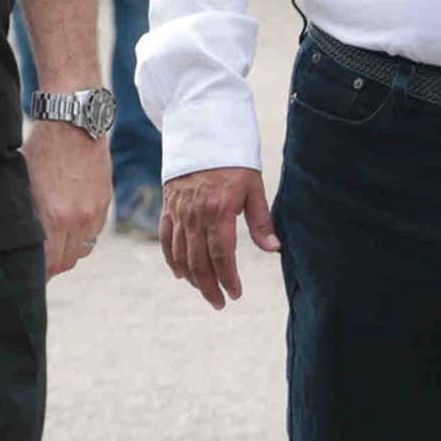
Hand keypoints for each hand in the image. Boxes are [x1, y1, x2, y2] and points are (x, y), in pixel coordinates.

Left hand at [24, 117, 108, 277]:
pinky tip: (67, 224)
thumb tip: (21, 238)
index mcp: (56, 216)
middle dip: (52, 265)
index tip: (30, 275)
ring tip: (52, 243)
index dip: (39, 274)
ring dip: (68, 251)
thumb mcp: (26, 183)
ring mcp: (95, 212)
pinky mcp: (105, 203)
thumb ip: (28, 214)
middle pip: (67, 261)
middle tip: (38, 261)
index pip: (50, 263)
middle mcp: (79, 219)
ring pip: (82, 249)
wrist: (75, 125)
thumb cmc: (42, 150)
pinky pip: (93, 232)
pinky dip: (81, 235)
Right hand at [161, 166, 278, 308]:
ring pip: (181, 254)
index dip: (228, 278)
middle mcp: (194, 214)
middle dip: (209, 286)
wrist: (201, 136)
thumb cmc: (233, 162)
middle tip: (220, 304)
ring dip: (192, 277)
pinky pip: (166, 239)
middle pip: (198, 260)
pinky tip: (180, 274)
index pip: (221, 254)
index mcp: (218, 210)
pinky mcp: (168, 208)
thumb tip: (274, 249)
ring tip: (205, 292)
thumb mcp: (253, 187)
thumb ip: (261, 220)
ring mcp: (178, 212)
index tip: (236, 293)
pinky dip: (172, 259)